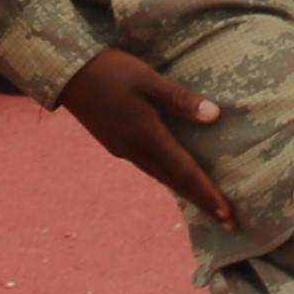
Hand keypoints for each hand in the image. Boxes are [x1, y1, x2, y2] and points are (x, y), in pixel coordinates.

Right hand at [60, 47, 232, 227]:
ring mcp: (123, 150)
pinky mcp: (115, 144)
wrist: (65, 74)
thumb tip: (215, 116)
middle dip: (202, 202)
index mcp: (147, 135)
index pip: (185, 172)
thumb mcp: (148, 78)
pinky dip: (169, 177)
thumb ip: (180, 99)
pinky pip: (149, 168)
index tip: (227, 215)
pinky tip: (176, 176)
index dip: (208, 195)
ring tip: (206, 203)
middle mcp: (135, 150)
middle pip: (176, 182)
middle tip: (228, 223)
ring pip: (162, 177)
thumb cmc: (110, 71)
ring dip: (186, 192)